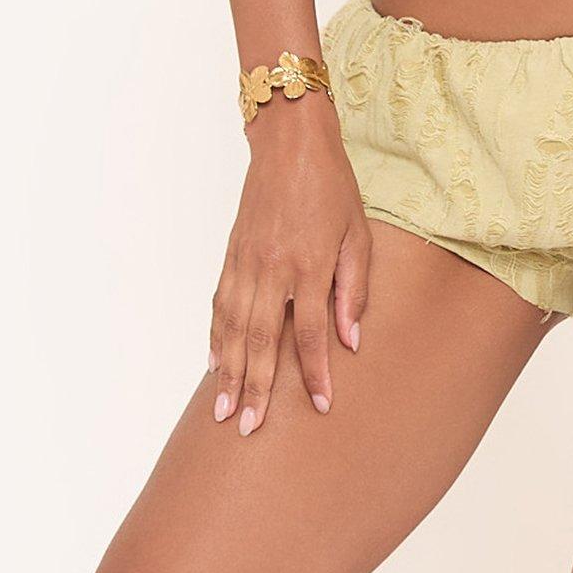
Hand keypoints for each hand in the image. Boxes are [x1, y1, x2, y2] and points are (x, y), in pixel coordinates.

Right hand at [212, 99, 369, 435]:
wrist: (289, 144)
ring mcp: (246, 262)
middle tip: (250, 428)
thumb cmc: (332, 188)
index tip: (321, 406)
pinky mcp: (232, 255)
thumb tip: (351, 341)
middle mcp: (272, 268)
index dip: (316, 372)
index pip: (312, 332)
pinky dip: (216, 338)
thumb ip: (353, 290)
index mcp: (309, 263)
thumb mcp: (358, 235)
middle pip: (263, 340)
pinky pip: (220, 304)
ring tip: (224, 410)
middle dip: (257, 388)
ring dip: (229, 372)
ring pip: (235, 328)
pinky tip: (215, 365)